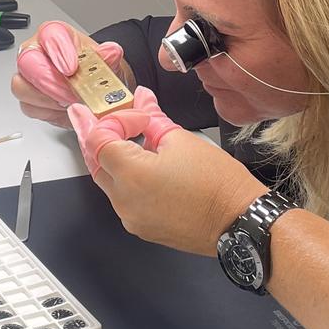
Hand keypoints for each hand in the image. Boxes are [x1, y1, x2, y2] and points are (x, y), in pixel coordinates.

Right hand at [12, 21, 132, 128]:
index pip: (49, 34)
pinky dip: (48, 112)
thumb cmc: (97, 70)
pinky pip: (29, 107)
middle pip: (28, 62)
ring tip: (73, 103)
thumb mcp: (108, 62)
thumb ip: (109, 56)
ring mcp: (29, 76)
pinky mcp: (28, 98)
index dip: (58, 51)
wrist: (98, 90)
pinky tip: (65, 110)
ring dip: (49, 99)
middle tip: (71, 94)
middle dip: (51, 82)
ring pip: (22, 86)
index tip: (71, 69)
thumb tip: (111, 51)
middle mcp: (37, 52)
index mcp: (56, 35)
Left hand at [69, 87, 266, 254]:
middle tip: (90, 116)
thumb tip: (143, 100)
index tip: (134, 115)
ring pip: (108, 182)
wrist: (237, 220)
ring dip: (111, 159)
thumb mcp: (182, 140)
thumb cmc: (218, 184)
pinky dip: (126, 180)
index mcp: (132, 174)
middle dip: (95, 137)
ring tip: (126, 139)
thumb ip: (153, 118)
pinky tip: (143, 167)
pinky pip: (123, 199)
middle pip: (95, 162)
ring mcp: (131, 217)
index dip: (114, 121)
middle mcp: (124, 200)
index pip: (99, 140)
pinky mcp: (141, 227)